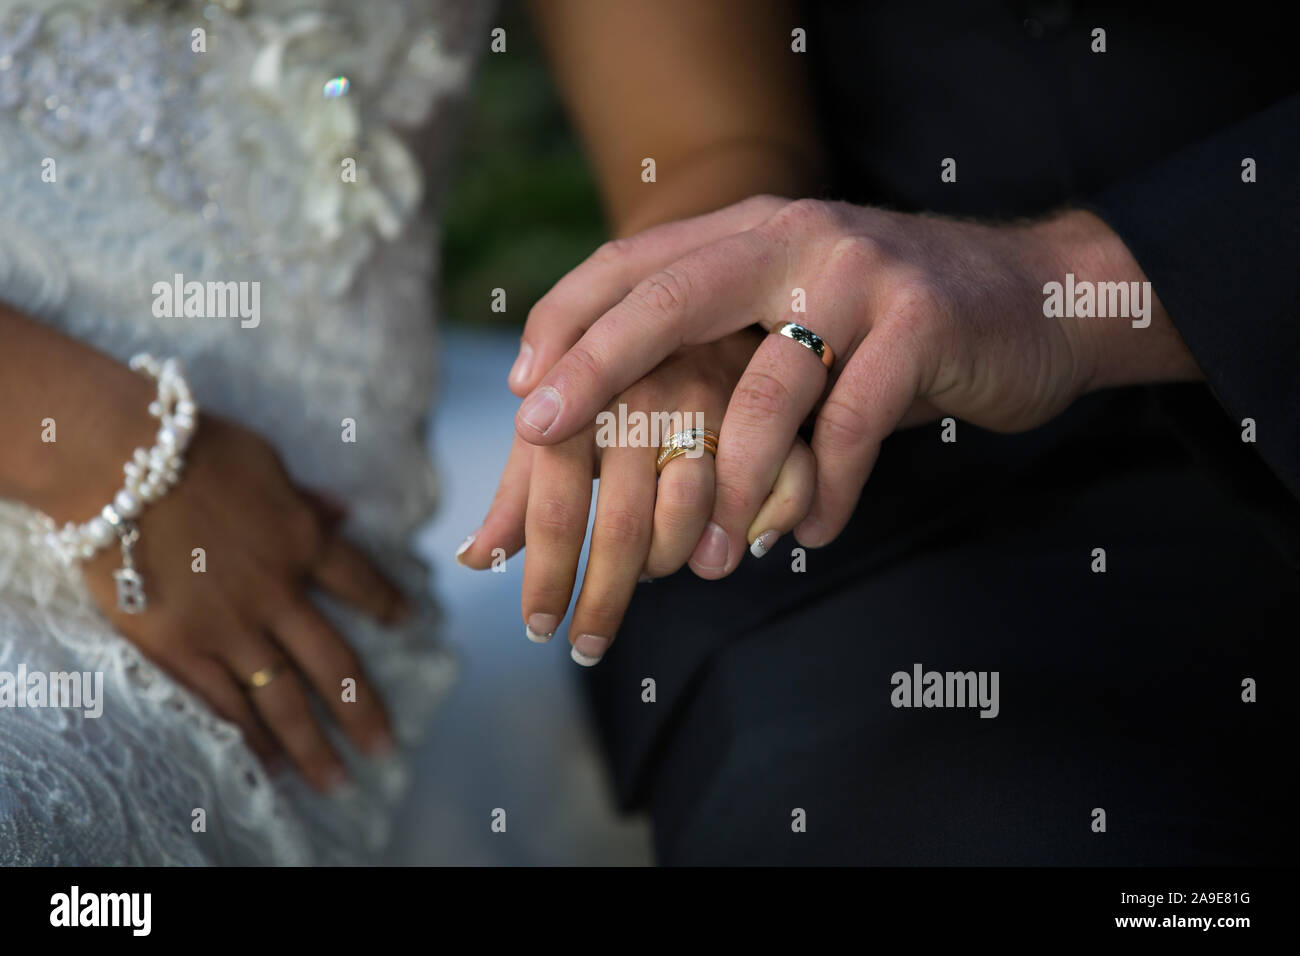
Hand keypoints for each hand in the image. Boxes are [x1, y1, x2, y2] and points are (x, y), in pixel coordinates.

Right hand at [72, 415, 407, 790]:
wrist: (119, 464)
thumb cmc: (190, 447)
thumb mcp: (265, 461)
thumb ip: (304, 498)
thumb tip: (342, 510)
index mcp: (303, 540)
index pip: (359, 581)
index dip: (386, 602)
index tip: (407, 621)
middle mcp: (278, 592)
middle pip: (333, 663)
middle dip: (363, 709)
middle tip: (386, 746)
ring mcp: (230, 625)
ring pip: (282, 698)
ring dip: (313, 744)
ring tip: (335, 779)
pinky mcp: (180, 646)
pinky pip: (222, 701)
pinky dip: (248, 735)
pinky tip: (267, 762)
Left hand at [458, 330, 815, 663]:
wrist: (715, 294)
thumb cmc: (623, 375)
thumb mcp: (566, 423)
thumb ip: (522, 490)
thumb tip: (472, 558)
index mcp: (582, 393)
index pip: (553, 506)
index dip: (545, 576)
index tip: (539, 628)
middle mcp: (646, 392)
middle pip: (621, 528)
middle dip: (602, 601)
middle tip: (588, 645)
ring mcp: (714, 397)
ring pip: (691, 519)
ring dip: (674, 563)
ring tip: (661, 572)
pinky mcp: (773, 406)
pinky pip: (767, 497)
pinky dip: (756, 531)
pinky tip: (738, 547)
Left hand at [506, 197, 1200, 572]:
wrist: (1041, 296)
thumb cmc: (892, 326)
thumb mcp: (798, 311)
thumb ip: (723, 347)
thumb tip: (618, 427)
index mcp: (752, 231)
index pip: (633, 262)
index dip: (567, 322)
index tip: (521, 392)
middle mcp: (795, 239)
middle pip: (671, 300)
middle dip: (597, 369)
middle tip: (541, 434)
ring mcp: (861, 276)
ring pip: (767, 391)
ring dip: (732, 485)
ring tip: (711, 557)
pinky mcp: (923, 325)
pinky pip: (854, 429)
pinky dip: (827, 494)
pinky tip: (816, 533)